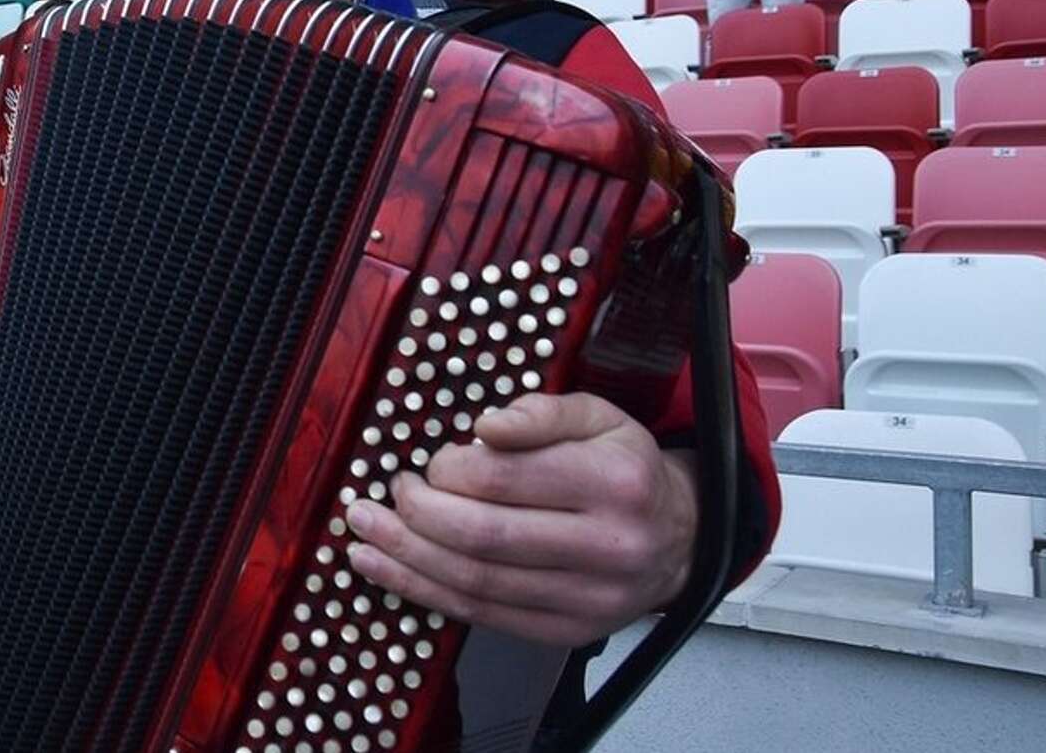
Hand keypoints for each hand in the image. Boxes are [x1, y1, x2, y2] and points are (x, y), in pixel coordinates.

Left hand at [344, 392, 698, 646]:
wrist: (679, 538)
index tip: (427, 464)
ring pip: (477, 582)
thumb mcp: (597, 417)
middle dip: (416, 517)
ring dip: (406, 560)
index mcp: (615, 482)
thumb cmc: (622, 468)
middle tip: (381, 499)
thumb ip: (541, 412)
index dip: (447, 471)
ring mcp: (589, 599)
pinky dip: (427, 594)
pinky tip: (389, 572)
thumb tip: (485, 425)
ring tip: (365, 536)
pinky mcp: (569, 632)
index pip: (503, 479)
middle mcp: (608, 546)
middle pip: (484, 537)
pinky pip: (483, 616)